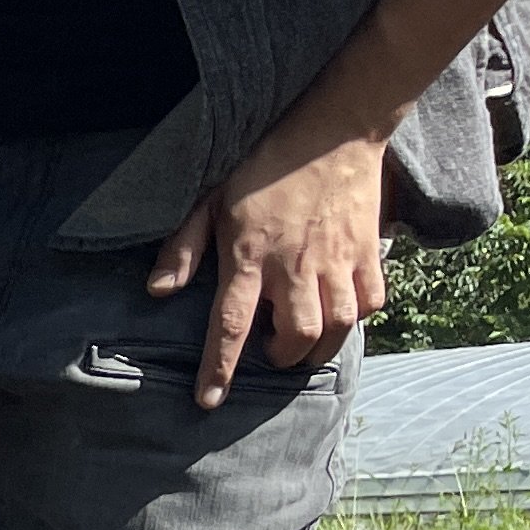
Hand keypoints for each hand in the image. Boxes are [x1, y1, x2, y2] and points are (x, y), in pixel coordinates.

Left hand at [150, 120, 388, 407]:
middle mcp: (295, 265)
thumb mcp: (211, 198)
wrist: (335, 128)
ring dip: (320, 345)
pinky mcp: (368, 250)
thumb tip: (158, 290)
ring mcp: (336, 259)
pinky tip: (340, 311)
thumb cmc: (265, 165)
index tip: (210, 401)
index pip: (231, 325)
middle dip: (284, 358)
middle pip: (297, 336)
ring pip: (338, 326)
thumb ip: (184, 247)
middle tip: (273, 353)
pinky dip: (357, 316)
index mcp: (249, 257)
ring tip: (305, 341)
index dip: (219, 368)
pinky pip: (371, 301)